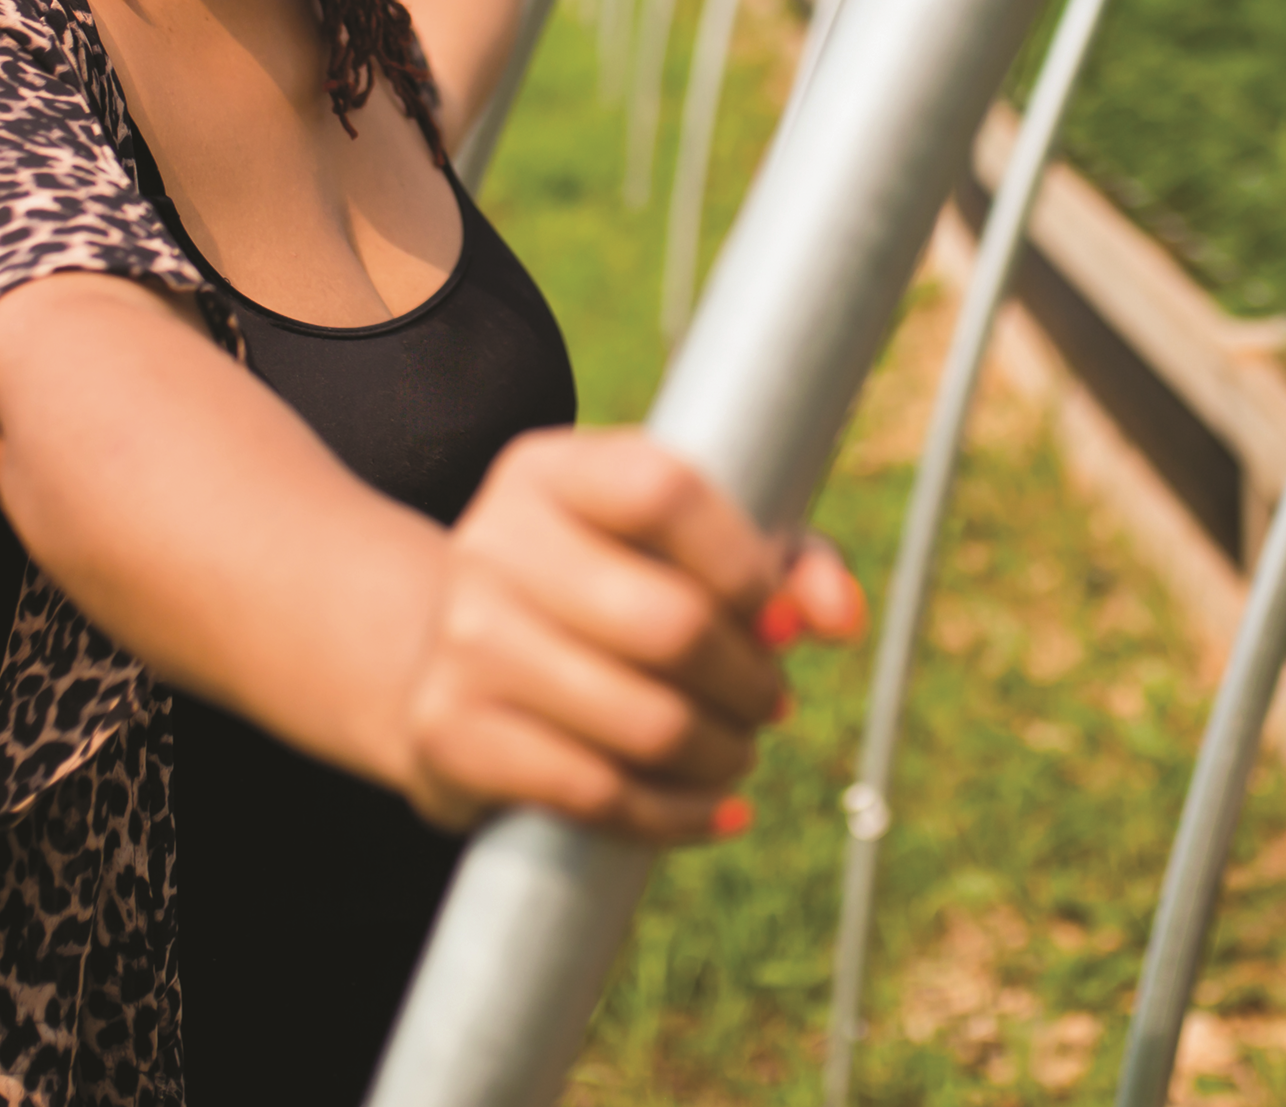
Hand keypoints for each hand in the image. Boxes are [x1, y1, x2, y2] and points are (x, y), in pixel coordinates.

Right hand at [396, 429, 864, 843]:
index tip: (782, 619)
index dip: (745, 564)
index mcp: (551, 471)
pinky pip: (594, 792)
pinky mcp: (447, 731)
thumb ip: (786, 561)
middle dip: (750, 681)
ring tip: (738, 752)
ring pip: (642, 722)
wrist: (445, 657)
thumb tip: (840, 617)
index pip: (663, 492)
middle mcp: (494, 541)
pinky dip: (676, 814)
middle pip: (669, 623)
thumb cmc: (604, 589)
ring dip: (723, 754)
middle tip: (770, 702)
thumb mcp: (686, 548)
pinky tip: (712, 809)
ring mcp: (462, 638)